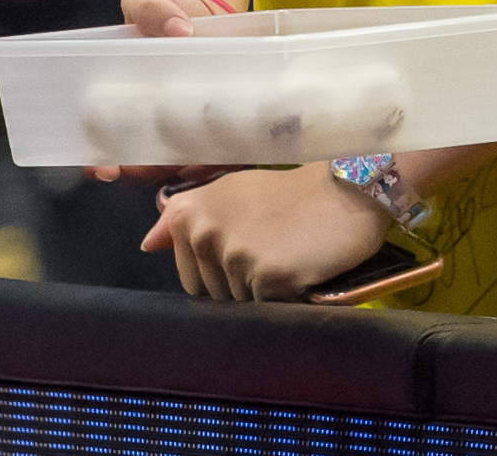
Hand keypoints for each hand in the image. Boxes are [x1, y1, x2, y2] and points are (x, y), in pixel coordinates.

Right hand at [84, 0, 233, 184]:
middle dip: (151, 173)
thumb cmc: (166, 11)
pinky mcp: (223, 124)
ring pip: (187, 166)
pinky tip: (240, 147)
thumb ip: (151, 9)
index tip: (107, 168)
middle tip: (168, 165)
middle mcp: (151, 127)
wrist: (206, 12)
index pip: (101, 150)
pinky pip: (225, 151)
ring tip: (208, 158)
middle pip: (145, 168)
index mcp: (120, 107)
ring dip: (196, 169)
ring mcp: (187, 130)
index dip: (101, 164)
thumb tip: (180, 28)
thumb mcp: (149, 0)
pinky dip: (231, 155)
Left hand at [143, 163, 388, 300]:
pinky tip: (300, 267)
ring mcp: (236, 257)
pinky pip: (266, 307)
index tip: (249, 243)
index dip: (220, 269)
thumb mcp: (232, 190)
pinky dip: (284, 295)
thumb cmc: (292, 193)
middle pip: (212, 294)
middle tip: (272, 246)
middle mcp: (205, 235)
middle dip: (240, 281)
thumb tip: (147, 245)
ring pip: (238, 302)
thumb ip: (185, 217)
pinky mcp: (268, 278)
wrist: (349, 189)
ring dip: (262, 289)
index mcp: (190, 214)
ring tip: (288, 253)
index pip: (189, 277)